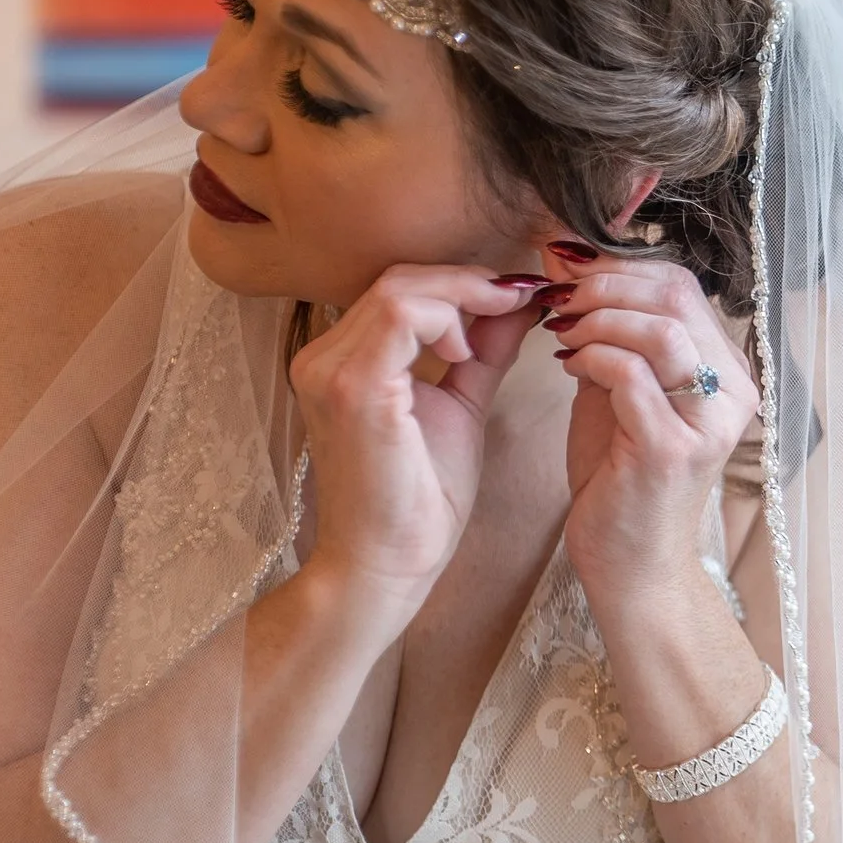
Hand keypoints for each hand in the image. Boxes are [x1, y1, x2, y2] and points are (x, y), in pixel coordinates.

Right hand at [289, 265, 547, 611]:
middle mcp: (322, 358)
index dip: (462, 282)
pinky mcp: (351, 388)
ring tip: (496, 327)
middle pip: (398, 280)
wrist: (389, 563)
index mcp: (341, 361)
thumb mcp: (460, 404)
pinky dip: (446, 317)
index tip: (518, 295)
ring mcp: (330, 371)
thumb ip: (484, 352)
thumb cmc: (419, 497)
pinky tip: (467, 351)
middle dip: (469, 282)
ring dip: (462, 296)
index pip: (399, 290)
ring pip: (400, 288)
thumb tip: (520, 303)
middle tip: (520, 298)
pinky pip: (400, 316)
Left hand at [545, 260, 760, 612]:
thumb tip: (563, 260)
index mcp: (727, 371)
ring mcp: (708, 421)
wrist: (630, 565)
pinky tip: (568, 366)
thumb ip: (603, 332)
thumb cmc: (621, 478)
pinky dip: (592, 358)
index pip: (682, 285)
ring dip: (598, 319)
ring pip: (659, 329)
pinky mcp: (674, 449)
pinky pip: (631, 374)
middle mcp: (732, 391)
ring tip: (563, 332)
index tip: (565, 268)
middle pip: (675, 295)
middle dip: (604, 284)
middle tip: (556, 296)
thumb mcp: (616, 391)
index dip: (620, 265)